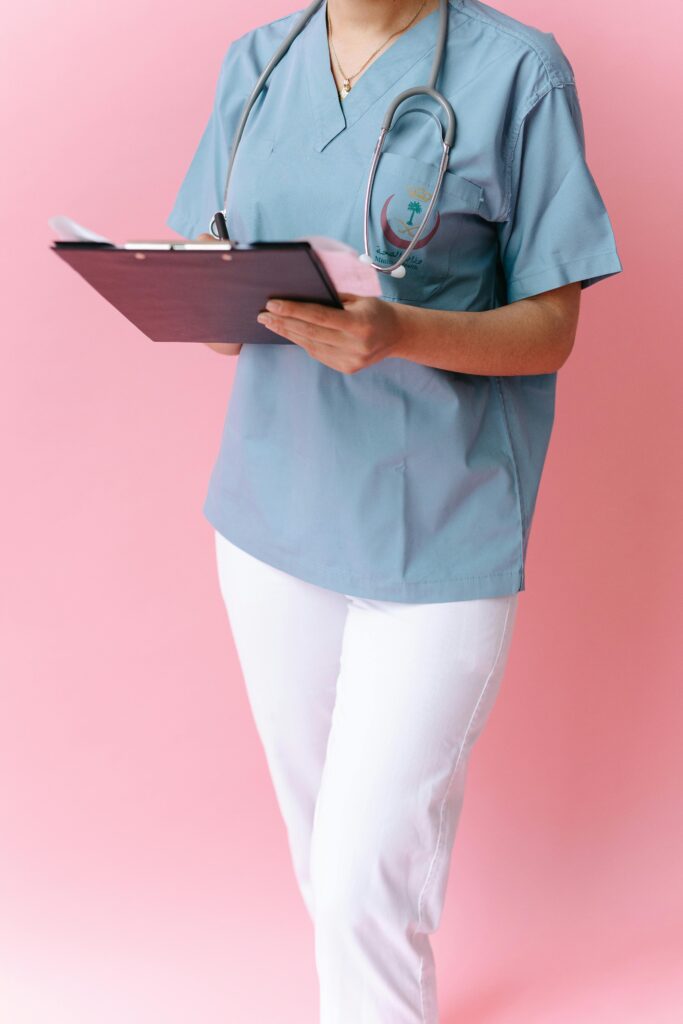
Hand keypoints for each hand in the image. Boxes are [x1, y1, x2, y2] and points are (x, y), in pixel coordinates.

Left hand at [256, 293, 403, 373]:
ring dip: (288, 333)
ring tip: (270, 323)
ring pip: (311, 346)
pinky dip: (302, 342)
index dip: (294, 311)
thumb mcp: (359, 298)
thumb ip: (332, 298)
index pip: (320, 317)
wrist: (397, 335)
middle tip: (263, 315)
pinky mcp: (347, 369)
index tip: (272, 304)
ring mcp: (351, 361)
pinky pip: (318, 354)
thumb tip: (299, 294)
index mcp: (360, 325)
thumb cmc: (375, 310)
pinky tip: (289, 332)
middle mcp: (355, 346)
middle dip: (284, 323)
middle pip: (311, 333)